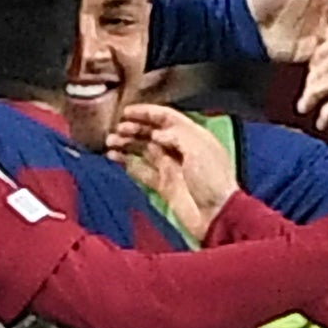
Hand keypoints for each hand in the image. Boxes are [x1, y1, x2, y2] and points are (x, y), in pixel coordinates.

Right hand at [110, 103, 239, 238]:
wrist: (217, 215)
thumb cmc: (214, 182)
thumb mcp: (198, 149)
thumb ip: (176, 136)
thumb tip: (156, 134)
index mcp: (193, 136)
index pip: (167, 118)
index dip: (147, 112)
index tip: (127, 111)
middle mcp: (181, 150)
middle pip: (153, 133)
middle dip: (134, 128)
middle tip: (117, 129)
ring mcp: (172, 168)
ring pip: (144, 150)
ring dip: (127, 144)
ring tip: (110, 142)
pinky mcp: (164, 185)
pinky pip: (141, 170)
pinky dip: (127, 163)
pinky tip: (114, 158)